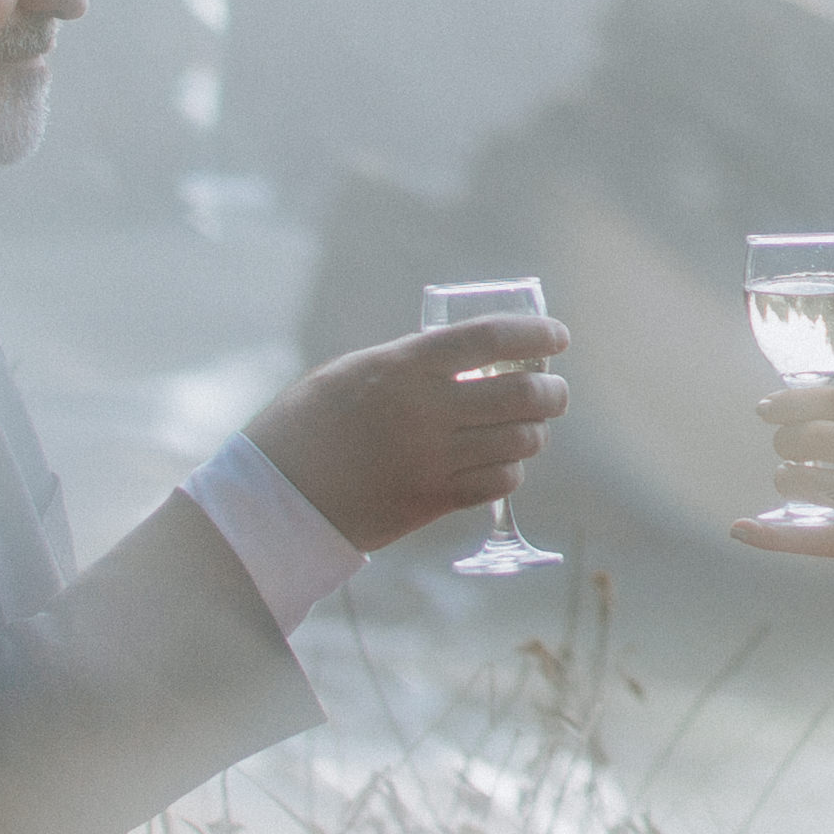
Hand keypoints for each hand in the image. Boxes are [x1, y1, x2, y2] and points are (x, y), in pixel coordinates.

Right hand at [246, 313, 567, 549]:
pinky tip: (501, 463)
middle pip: (522, 395)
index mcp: (404, 366)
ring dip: (533, 433)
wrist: (276, 496)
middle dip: (550, 391)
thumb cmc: (306, 425)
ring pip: (519, 442)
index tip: (558, 335)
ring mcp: (433, 458)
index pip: (491, 338)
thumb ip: (410, 365)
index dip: (534, 334)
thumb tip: (470, 364)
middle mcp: (427, 410)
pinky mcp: (432, 500)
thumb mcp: (354, 372)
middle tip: (553, 391)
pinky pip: (499, 482)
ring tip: (527, 428)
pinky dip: (510, 470)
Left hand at [734, 385, 833, 595]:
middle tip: (787, 450)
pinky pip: (808, 536)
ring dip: (788, 481)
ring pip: (802, 481)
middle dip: (788, 441)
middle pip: (813, 436)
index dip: (792, 402)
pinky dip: (770, 534)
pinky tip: (741, 529)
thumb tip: (797, 399)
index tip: (765, 408)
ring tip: (798, 482)